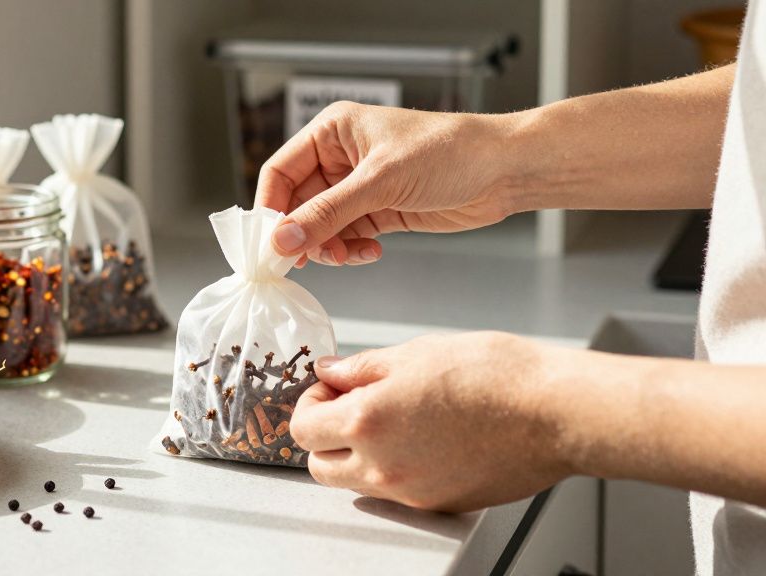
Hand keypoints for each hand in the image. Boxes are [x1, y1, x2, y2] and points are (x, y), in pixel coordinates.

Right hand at [255, 102, 518, 265]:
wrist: (504, 171)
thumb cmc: (449, 152)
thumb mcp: (380, 181)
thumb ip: (328, 212)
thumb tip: (282, 239)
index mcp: (332, 132)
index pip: (280, 172)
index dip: (270, 208)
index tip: (268, 244)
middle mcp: (340, 158)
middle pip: (298, 204)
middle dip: (302, 234)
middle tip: (302, 262)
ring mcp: (360, 187)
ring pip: (321, 226)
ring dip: (328, 246)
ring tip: (346, 255)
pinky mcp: (380, 211)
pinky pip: (347, 237)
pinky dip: (351, 250)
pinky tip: (370, 252)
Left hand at [290, 332, 571, 511]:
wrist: (554, 413)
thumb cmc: (496, 377)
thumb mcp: (416, 353)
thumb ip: (362, 367)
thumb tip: (330, 372)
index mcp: (367, 421)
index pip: (303, 428)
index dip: (311, 402)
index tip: (331, 387)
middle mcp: (382, 466)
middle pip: (319, 465)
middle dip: (324, 435)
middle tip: (349, 405)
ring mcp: (410, 492)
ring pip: (354, 483)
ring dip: (354, 456)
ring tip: (388, 421)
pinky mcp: (438, 504)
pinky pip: (395, 493)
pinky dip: (392, 469)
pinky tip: (421, 438)